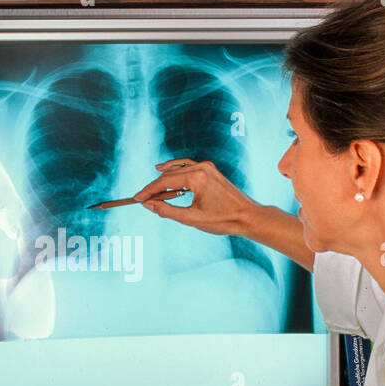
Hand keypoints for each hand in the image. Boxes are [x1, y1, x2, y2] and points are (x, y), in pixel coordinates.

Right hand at [131, 158, 261, 236]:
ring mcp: (207, 167)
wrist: (247, 216)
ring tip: (151, 186)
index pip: (164, 182)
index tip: (137, 199)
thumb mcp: (191, 219)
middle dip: (155, 186)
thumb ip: (167, 211)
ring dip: (164, 176)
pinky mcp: (211, 170)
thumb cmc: (223, 220)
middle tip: (143, 198)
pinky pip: (188, 166)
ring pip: (178, 167)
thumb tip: (149, 205)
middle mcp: (201, 168)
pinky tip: (167, 171)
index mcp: (196, 178)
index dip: (148, 191)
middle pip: (170, 174)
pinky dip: (176, 170)